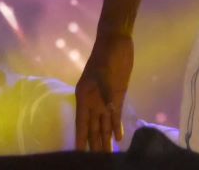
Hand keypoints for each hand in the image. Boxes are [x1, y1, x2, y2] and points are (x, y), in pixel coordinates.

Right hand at [76, 32, 132, 151]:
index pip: (82, 123)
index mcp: (84, 96)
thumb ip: (105, 90)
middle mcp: (93, 102)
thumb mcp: (104, 71)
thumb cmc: (107, 54)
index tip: (80, 154)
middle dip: (95, 144)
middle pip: (93, 128)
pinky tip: (118, 138)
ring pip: (104, 124)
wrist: (116, 41)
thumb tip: (110, 109)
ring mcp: (105, 99)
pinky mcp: (117, 96)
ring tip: (109, 155)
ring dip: (106, 139)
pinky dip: (117, 126)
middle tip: (99, 161)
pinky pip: (116, 115)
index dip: (81, 139)